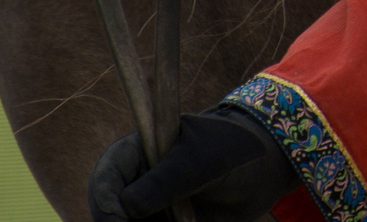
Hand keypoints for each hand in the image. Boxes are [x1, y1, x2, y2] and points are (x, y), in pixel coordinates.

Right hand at [88, 104, 301, 221]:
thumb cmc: (231, 150)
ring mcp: (148, 210)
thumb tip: (125, 207)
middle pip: (110, 212)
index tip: (119, 218)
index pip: (106, 176)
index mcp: (137, 153)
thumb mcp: (201, 161)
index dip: (104, 201)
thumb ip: (166, 181)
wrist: (262, 174)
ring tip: (188, 221)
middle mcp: (135, 185)